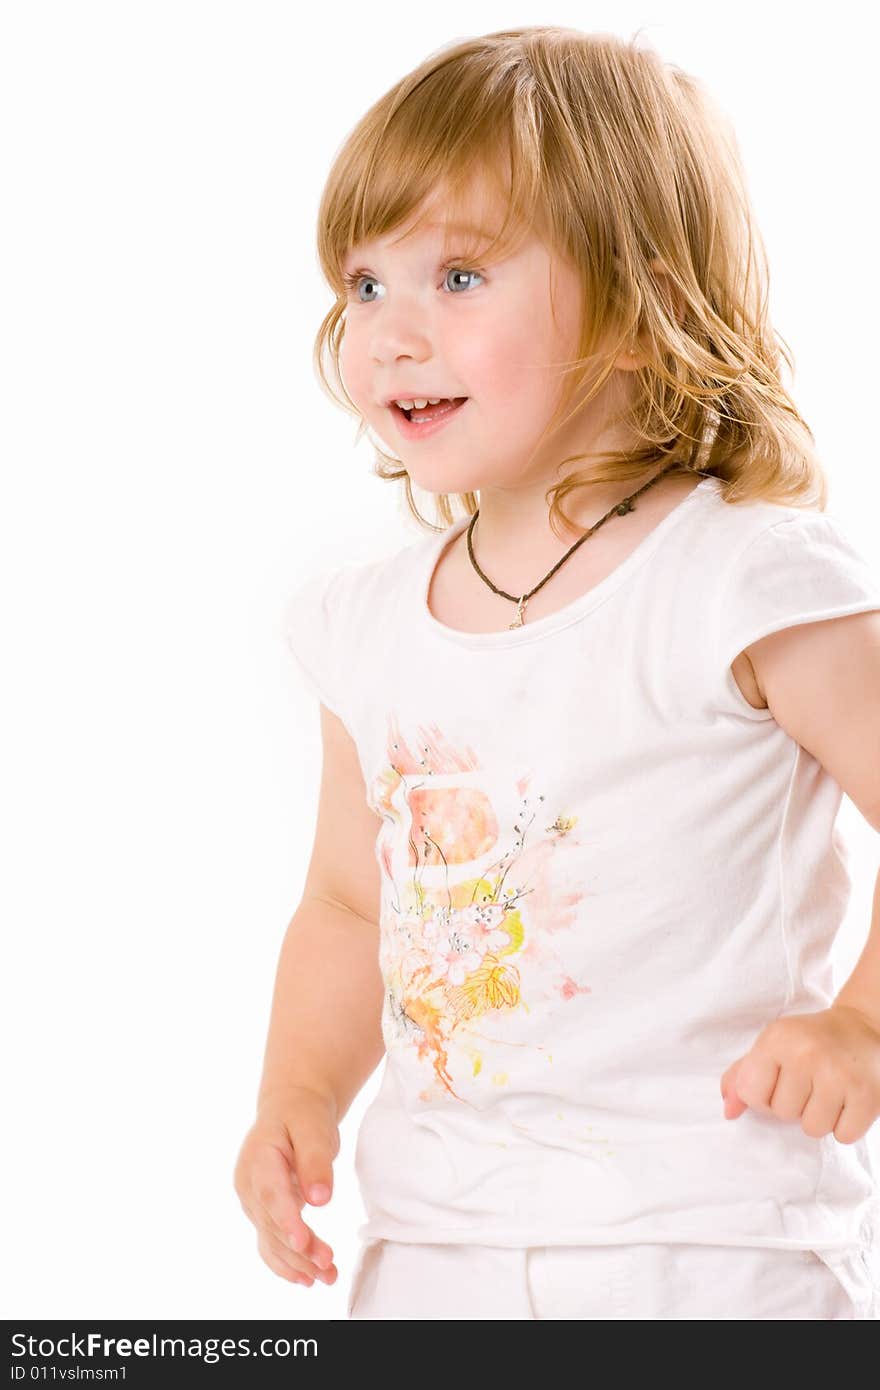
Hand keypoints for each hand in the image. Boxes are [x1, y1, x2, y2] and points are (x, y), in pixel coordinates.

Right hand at [233, 1085, 339, 1287]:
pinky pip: (269, 1243)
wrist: (289, 1109)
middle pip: (272, 1222)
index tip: (302, 1242)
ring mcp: (252, 1201)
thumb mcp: (313, 1127)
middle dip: (299, 1248)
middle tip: (328, 1264)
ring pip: (271, 1239)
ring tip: (328, 1277)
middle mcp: (248, 1184)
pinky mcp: (261, 1212)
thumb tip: (320, 1199)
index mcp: (258, 1157)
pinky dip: (285, 1263)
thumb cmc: (302, 1115)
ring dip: (297, 1262)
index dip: (285, 1220)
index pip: (270, 1193)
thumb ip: (315, 1160)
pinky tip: (306, 1279)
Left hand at [719, 1004, 879, 1143]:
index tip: (778, 1082)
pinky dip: (845, 1126)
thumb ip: (743, 1076)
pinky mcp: (868, 1095)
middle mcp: (807, 1053)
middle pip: (781, 1113)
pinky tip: (848, 1100)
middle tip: (811, 1082)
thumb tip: (728, 1111)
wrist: (864, 1028)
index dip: (762, 1096)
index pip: (750, 1092)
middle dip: (794, 1105)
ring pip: (812, 1129)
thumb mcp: (772, 1046)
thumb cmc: (811, 1041)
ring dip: (820, 1117)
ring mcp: (839, 1074)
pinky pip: (843, 1136)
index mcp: (778, 1038)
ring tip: (829, 1091)